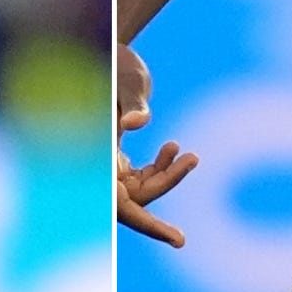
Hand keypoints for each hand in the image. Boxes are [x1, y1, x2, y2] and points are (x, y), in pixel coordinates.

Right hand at [116, 44, 197, 246]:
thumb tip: (139, 121)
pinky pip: (142, 176)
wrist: (107, 50)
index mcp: (97, 160)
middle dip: (168, 182)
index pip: (124, 206)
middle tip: (194, 158)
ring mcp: (109, 167)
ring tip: (190, 155)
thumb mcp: (123, 81)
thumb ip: (131, 104)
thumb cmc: (114, 64)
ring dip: (168, 174)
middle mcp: (101, 170)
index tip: (180, 240)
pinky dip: (161, 166)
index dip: (151, 225)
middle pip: (139, 197)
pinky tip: (173, 148)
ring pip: (143, 188)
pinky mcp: (117, 159)